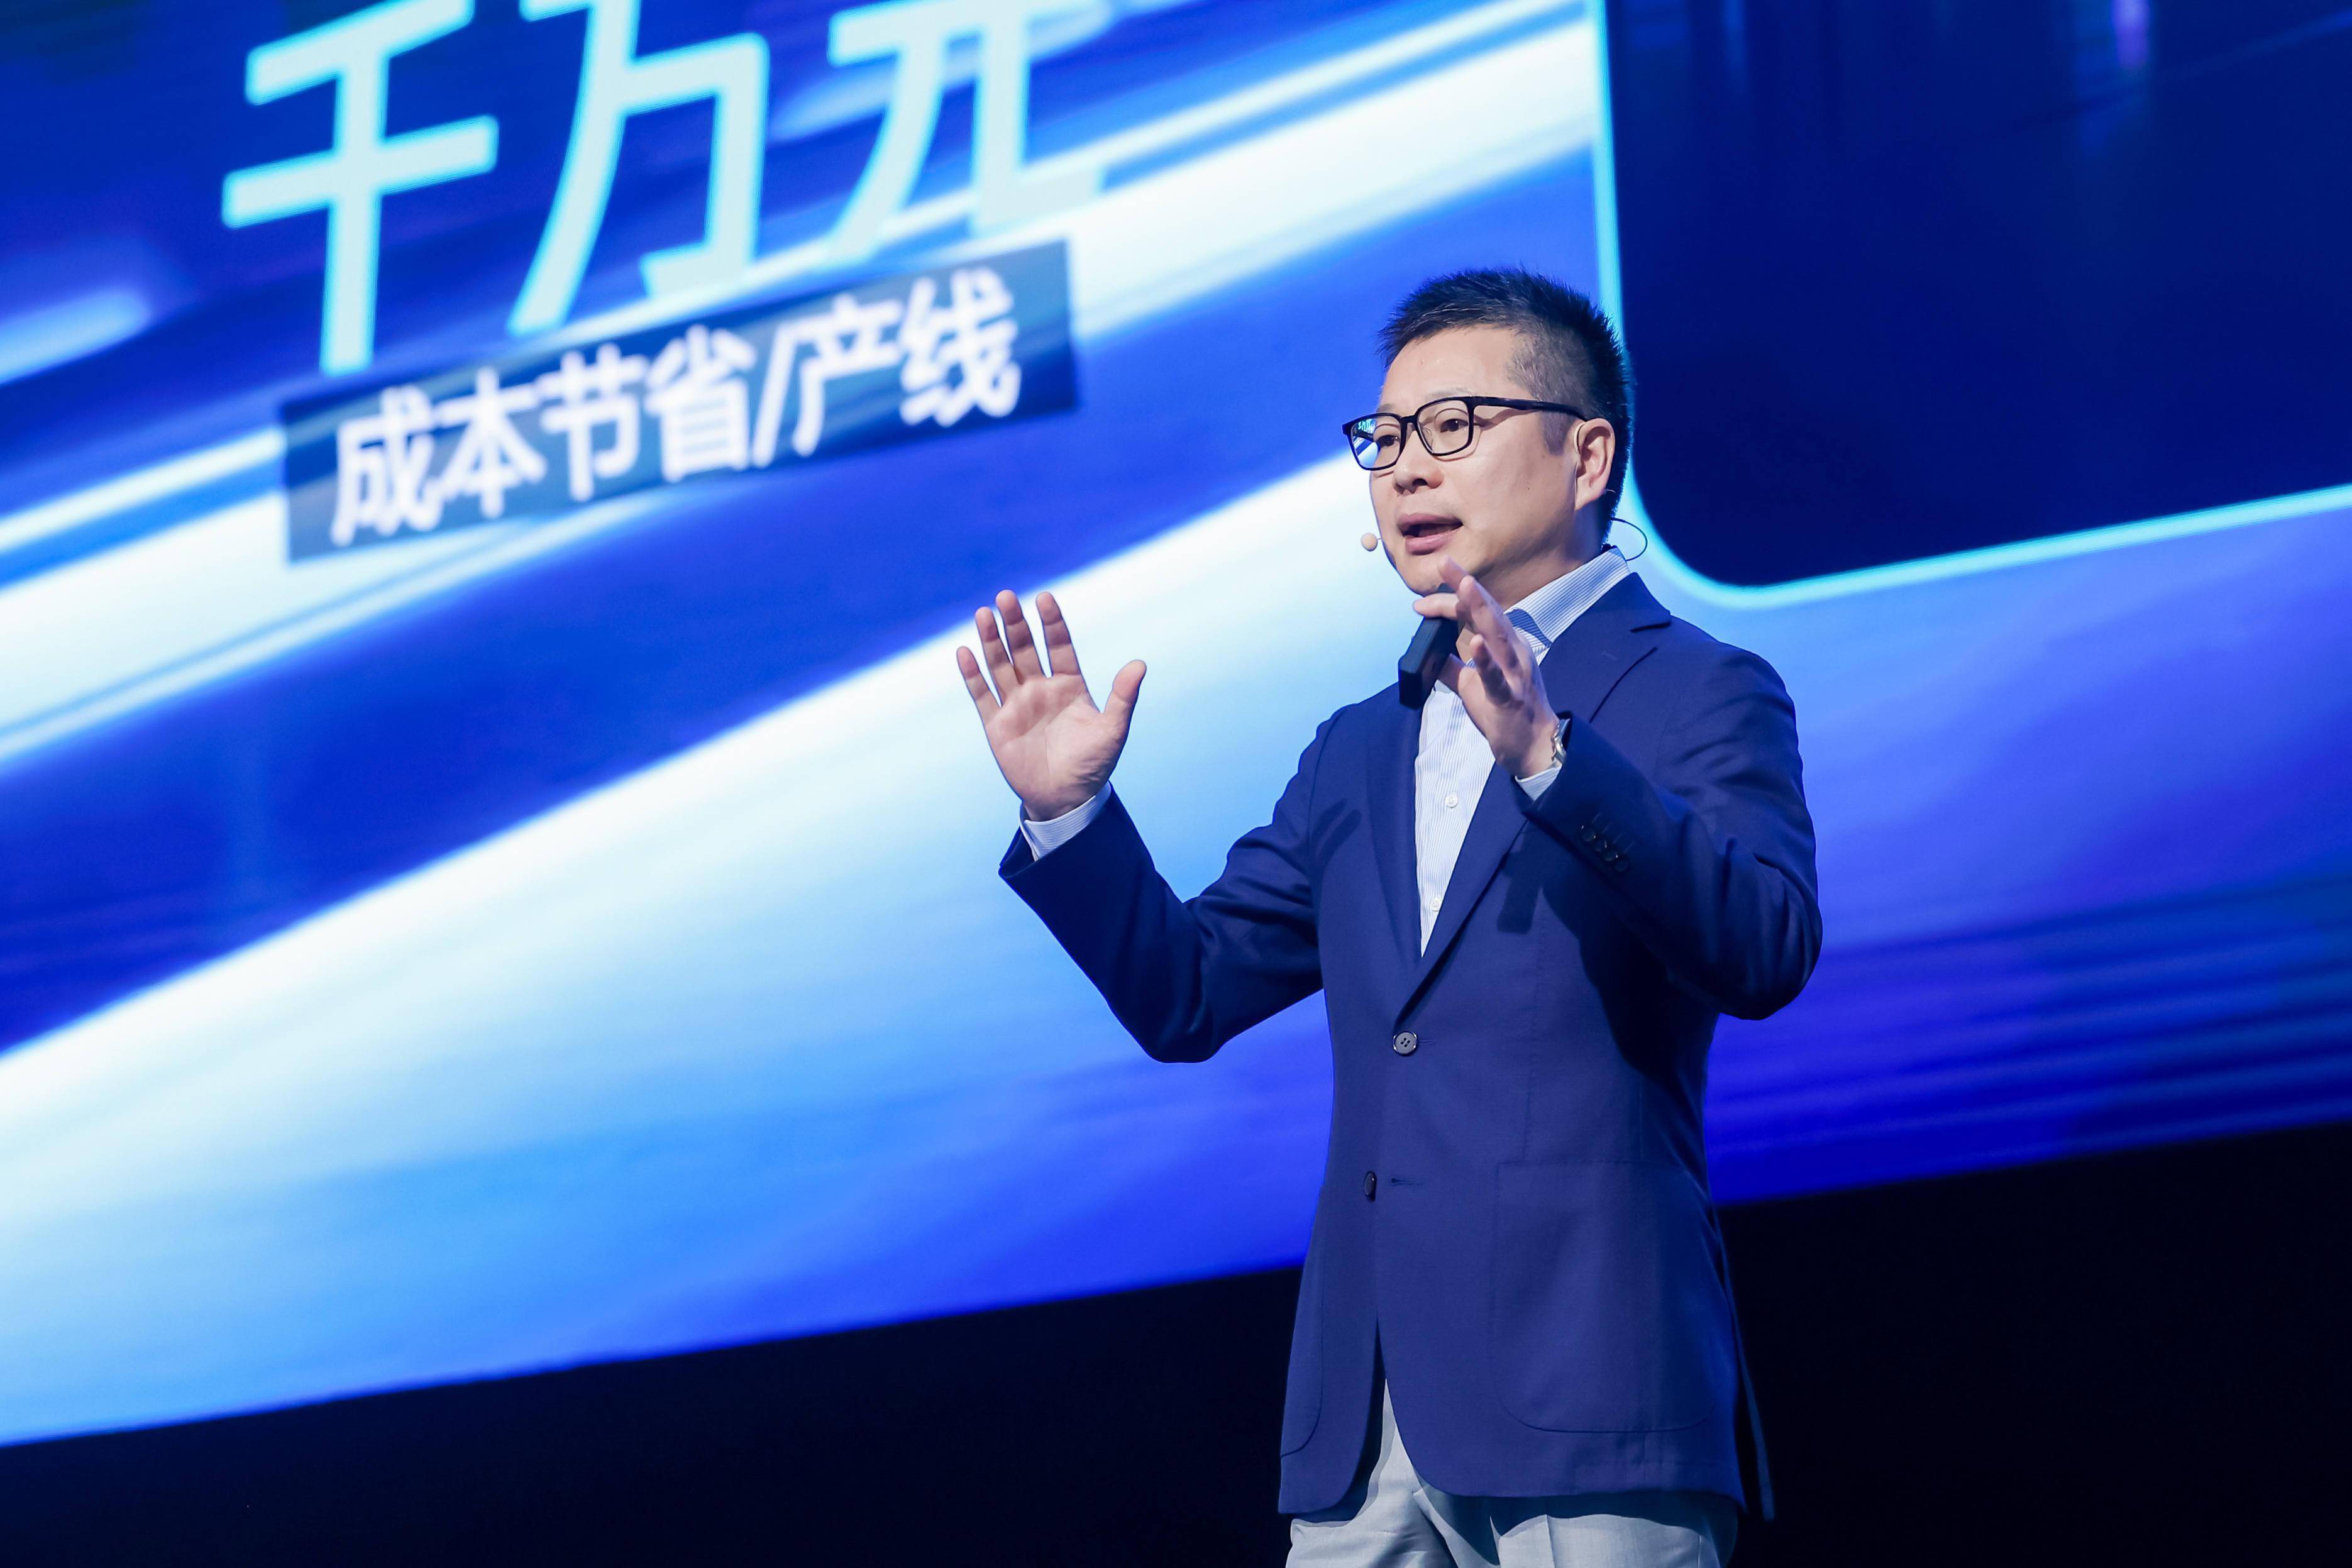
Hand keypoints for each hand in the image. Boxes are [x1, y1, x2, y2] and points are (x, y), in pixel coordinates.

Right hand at [957, 589, 1145, 820]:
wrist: (1066, 800)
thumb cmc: (1093, 765)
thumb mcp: (1113, 731)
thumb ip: (1123, 697)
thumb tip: (1140, 664)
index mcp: (1069, 685)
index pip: (1059, 645)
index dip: (1052, 622)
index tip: (1045, 598)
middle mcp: (1040, 689)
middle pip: (1024, 648)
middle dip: (1015, 623)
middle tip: (1006, 597)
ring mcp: (1017, 705)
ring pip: (1000, 665)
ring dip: (991, 640)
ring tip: (984, 614)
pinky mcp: (997, 725)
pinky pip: (982, 695)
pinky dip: (972, 674)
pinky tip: (964, 652)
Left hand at [1414, 556, 1558, 778]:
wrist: (1532, 747)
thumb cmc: (1504, 711)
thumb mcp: (1473, 684)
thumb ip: (1451, 666)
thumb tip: (1426, 651)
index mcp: (1506, 645)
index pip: (1478, 614)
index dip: (1450, 602)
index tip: (1421, 601)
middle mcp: (1514, 651)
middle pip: (1489, 612)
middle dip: (1467, 586)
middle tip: (1446, 563)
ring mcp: (1514, 673)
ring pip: (1497, 635)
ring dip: (1480, 610)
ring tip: (1465, 586)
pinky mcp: (1510, 698)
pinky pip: (1497, 677)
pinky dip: (1486, 660)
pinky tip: (1475, 644)